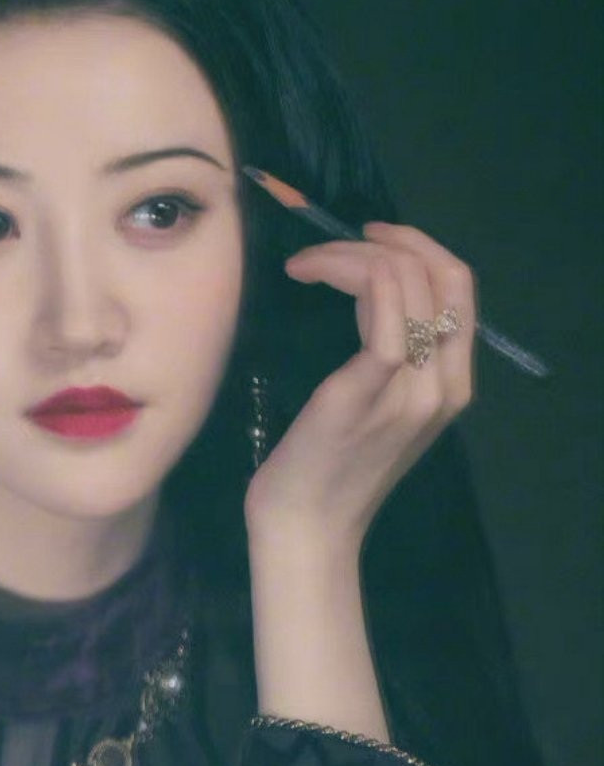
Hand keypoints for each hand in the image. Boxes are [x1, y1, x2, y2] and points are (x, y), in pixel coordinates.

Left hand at [244, 217, 476, 550]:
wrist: (307, 529)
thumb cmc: (329, 470)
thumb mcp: (377, 408)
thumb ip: (389, 358)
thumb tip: (374, 291)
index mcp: (453, 388)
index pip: (460, 290)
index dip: (419, 247)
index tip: (370, 236)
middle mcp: (444, 386)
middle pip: (444, 277)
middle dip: (389, 241)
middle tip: (334, 243)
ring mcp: (410, 390)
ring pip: (407, 283)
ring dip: (352, 254)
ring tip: (307, 263)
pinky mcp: (366, 392)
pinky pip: (381, 313)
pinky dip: (345, 273)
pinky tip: (306, 273)